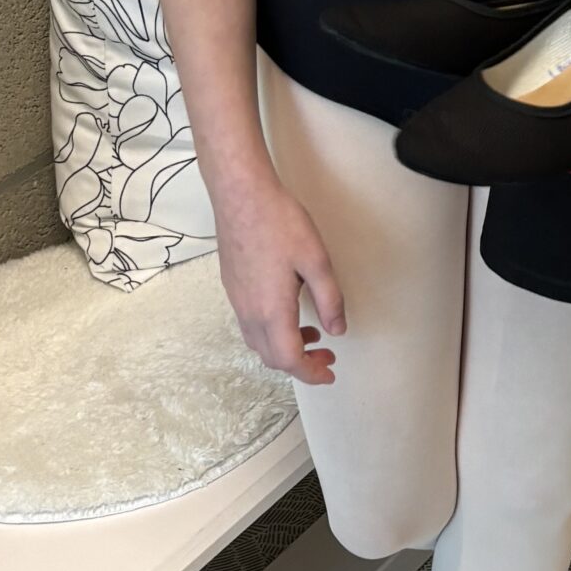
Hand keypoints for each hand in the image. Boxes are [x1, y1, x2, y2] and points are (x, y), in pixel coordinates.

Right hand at [215, 177, 345, 385]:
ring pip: (259, 343)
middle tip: (327, 354)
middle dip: (301, 363)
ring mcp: (237, 301)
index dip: (311, 373)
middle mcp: (249, 313)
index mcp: (272, 311)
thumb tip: (337, 330)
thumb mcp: (316, 261)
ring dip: (285, 348)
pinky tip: (288, 312)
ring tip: (313, 333)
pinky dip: (272, 332)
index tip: (330, 372)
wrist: (241, 197)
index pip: (289, 359)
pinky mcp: (233, 287)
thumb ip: (329, 299)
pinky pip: (250, 325)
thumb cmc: (280, 223)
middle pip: (272, 357)